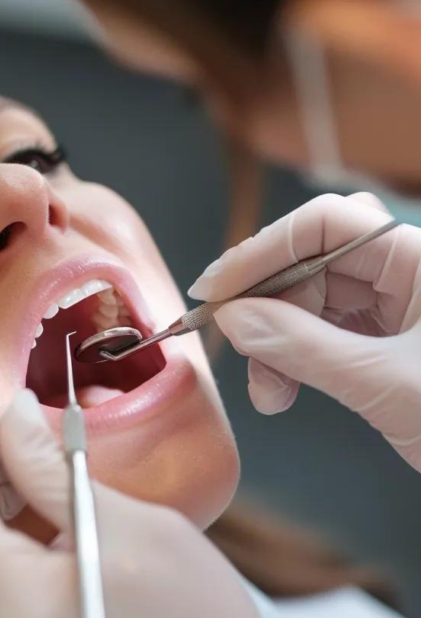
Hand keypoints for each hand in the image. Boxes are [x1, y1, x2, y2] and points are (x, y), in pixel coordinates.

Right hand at [190, 192, 420, 469]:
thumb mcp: (384, 383)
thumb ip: (302, 347)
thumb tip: (235, 318)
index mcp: (419, 259)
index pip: (325, 224)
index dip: (263, 251)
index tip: (217, 290)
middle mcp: (407, 273)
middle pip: (312, 263)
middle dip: (269, 308)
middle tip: (238, 350)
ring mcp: (400, 308)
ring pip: (313, 303)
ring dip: (277, 343)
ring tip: (268, 393)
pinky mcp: (391, 343)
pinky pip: (326, 335)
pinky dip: (297, 360)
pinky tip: (283, 390)